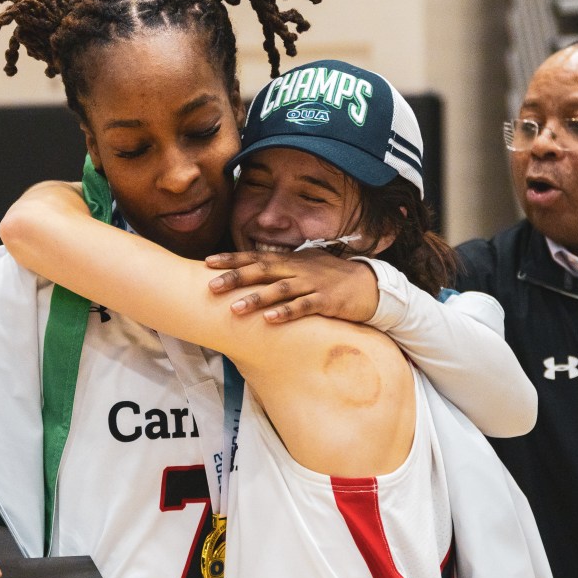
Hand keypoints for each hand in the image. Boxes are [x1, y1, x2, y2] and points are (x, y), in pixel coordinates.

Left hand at [205, 249, 379, 323]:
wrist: (369, 285)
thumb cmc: (330, 277)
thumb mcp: (303, 267)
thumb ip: (279, 269)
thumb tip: (249, 270)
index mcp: (290, 261)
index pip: (255, 257)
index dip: (231, 259)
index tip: (207, 262)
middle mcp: (298, 269)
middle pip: (262, 270)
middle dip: (236, 278)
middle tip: (211, 286)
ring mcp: (312, 284)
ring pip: (280, 290)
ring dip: (256, 298)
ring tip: (234, 308)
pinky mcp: (326, 301)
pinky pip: (304, 307)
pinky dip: (286, 313)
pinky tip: (270, 320)